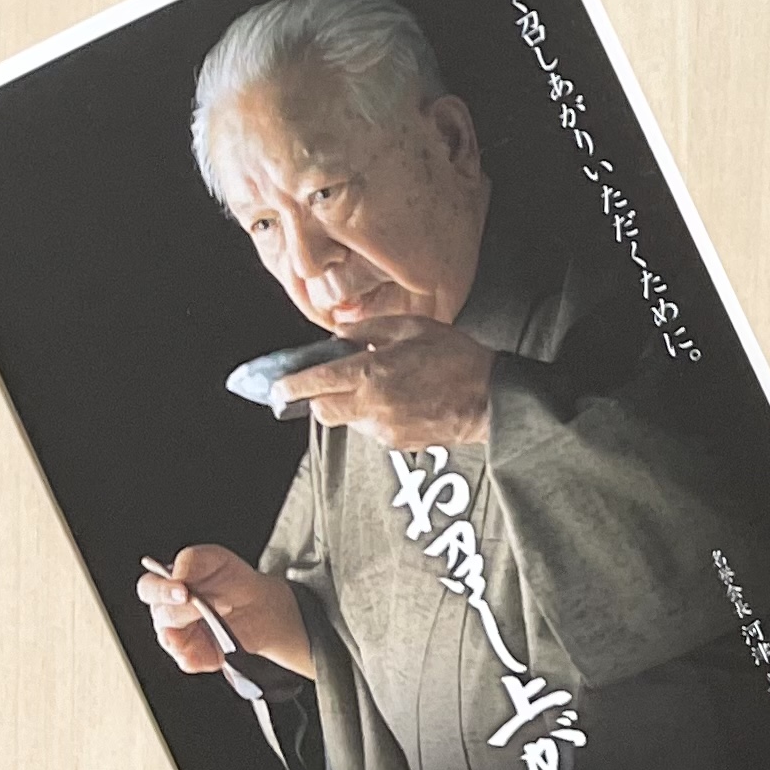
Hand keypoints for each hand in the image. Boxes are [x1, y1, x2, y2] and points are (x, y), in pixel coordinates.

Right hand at [136, 546, 314, 680]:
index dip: (161, 591)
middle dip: (185, 610)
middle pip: (161, 615)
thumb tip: (177, 573)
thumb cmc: (228, 579)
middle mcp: (165, 613)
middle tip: (210, 604)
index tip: (183, 591)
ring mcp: (176, 637)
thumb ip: (192, 560)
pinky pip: (191, 661)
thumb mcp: (215, 558)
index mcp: (165, 587)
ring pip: (172, 641)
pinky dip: (207, 654)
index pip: (148, 589)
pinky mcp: (192, 656)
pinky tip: (222, 643)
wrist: (256, 604)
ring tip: (223, 617)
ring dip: (199, 630)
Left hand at [275, 316, 494, 450]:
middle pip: (321, 411)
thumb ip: (369, 329)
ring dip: (348, 406)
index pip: (312, 384)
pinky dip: (373, 416)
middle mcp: (371, 405)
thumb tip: (339, 335)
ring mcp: (384, 428)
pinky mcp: (397, 443)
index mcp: (371, 373)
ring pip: (346, 421)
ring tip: (378, 388)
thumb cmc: (458, 359)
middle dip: (317, 398)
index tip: (278, 386)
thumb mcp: (413, 326)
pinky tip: (398, 402)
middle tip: (327, 384)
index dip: (289, 386)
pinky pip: (371, 430)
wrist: (492, 398)